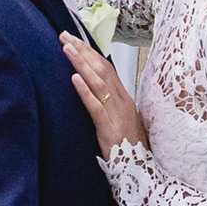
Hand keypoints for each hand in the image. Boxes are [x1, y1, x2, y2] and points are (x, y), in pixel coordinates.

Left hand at [60, 31, 147, 156]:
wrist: (142, 169)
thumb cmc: (129, 147)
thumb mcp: (120, 120)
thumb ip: (109, 104)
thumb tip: (95, 91)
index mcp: (123, 97)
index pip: (106, 68)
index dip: (90, 52)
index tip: (74, 39)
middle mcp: (121, 101)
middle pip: (101, 69)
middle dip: (82, 50)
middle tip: (64, 35)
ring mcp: (116, 113)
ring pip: (98, 82)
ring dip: (81, 63)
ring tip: (67, 49)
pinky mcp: (108, 128)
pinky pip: (95, 106)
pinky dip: (84, 91)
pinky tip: (74, 79)